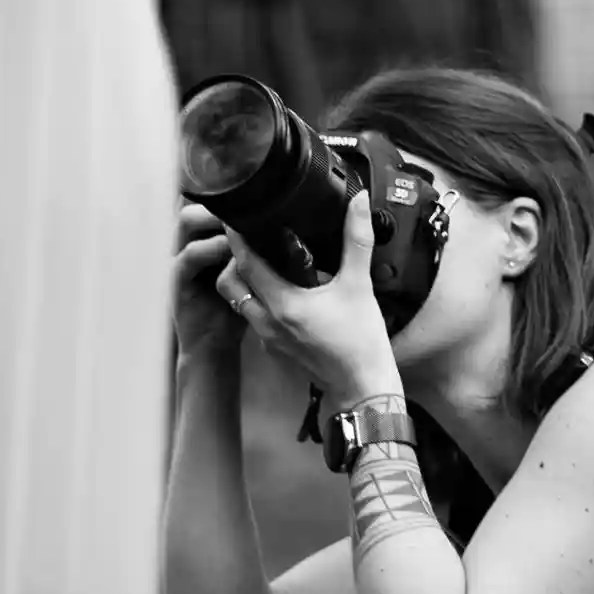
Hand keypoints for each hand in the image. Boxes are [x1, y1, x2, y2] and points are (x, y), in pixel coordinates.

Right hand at [173, 201, 247, 365]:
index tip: (255, 191)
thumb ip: (260, 249)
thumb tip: (290, 226)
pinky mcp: (176, 281)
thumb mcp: (252, 273)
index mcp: (206, 238)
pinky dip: (208, 250)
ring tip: (238, 225)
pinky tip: (229, 252)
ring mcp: (180, 260)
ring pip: (185, 221)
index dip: (227, 193)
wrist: (215, 346)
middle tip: (247, 204)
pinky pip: (187, 257)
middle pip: (195, 202)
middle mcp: (190, 243)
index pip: (209, 201)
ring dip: (212, 219)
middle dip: (219, 201)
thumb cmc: (234, 308)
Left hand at [215, 189, 399, 403]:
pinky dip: (258, 301)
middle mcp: (268, 323)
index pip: (245, 263)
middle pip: (229, 284)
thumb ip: (356, 241)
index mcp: (283, 305)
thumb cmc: (361, 344)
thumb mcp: (360, 287)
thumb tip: (357, 203)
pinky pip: (254, 319)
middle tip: (247, 241)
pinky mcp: (276, 350)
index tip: (237, 216)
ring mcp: (269, 339)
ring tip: (261, 262)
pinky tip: (280, 291)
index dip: (237, 237)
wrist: (364, 390)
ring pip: (239, 303)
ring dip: (243, 282)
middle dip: (232, 260)